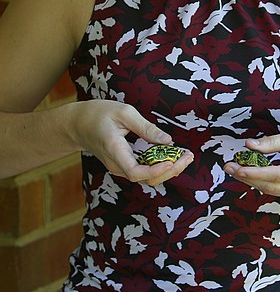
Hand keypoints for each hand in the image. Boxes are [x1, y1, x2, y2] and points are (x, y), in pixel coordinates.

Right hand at [69, 100, 193, 185]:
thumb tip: (168, 141)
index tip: (172, 161)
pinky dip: (160, 166)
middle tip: (189, 156)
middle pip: (145, 179)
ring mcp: (120, 167)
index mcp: (114, 149)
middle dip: (170, 171)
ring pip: (146, 178)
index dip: (155, 171)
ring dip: (168, 170)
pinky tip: (174, 155)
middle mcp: (116, 164)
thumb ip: (146, 127)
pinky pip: (144, 172)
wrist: (79, 125)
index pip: (134, 172)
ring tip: (187, 156)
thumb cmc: (100, 114)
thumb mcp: (124, 112)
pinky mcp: (124, 165)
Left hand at [223, 126, 279, 199]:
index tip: (237, 167)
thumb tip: (248, 145)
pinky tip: (248, 173)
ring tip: (233, 168)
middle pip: (271, 186)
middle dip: (247, 177)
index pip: (276, 175)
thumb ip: (272, 142)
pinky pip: (275, 190)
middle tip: (228, 166)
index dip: (255, 172)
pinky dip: (260, 182)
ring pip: (271, 191)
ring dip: (251, 180)